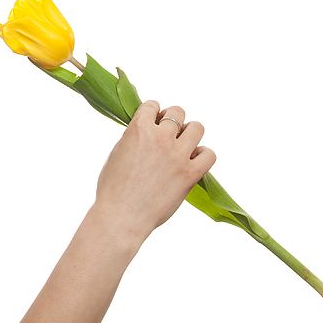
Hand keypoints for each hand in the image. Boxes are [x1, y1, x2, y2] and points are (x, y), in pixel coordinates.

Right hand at [93, 100, 216, 242]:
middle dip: (173, 120)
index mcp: (138, 129)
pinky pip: (209, 154)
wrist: (122, 216)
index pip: (152, 105)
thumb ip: (133, 138)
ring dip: (190, 133)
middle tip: (169, 134)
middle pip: (178, 112)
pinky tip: (193, 161)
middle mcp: (160, 138)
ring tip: (183, 145)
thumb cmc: (112, 189)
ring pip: (197, 128)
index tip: (153, 121)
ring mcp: (177, 155)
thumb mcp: (116, 153)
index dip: (153, 112)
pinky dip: (203, 155)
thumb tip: (148, 132)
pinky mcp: (190, 174)